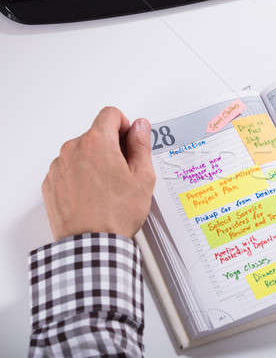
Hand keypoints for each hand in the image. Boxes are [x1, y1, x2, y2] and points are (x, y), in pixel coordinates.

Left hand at [42, 107, 155, 240]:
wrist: (92, 244)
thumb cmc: (116, 214)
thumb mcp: (143, 177)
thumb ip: (141, 145)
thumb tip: (140, 127)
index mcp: (98, 143)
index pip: (111, 114)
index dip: (125, 126)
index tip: (129, 142)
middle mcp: (73, 149)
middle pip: (96, 134)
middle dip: (111, 147)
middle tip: (124, 172)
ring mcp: (59, 166)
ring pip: (81, 152)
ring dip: (95, 162)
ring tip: (108, 188)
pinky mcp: (50, 183)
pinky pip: (68, 169)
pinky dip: (80, 177)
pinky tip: (93, 195)